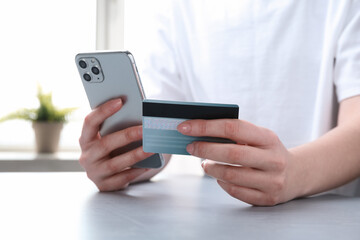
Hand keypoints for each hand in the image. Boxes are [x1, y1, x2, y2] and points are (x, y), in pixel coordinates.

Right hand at [79, 98, 153, 190]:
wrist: (107, 175)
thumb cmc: (112, 149)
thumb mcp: (109, 137)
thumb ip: (117, 126)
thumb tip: (140, 114)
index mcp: (85, 139)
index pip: (90, 122)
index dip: (103, 111)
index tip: (120, 101)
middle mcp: (86, 156)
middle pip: (105, 144)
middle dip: (127, 135)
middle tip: (145, 129)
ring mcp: (93, 172)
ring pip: (115, 164)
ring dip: (135, 155)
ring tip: (151, 148)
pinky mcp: (103, 185)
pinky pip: (121, 179)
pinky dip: (135, 171)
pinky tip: (148, 165)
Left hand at [178, 119, 296, 205]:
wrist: (297, 173)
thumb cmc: (267, 151)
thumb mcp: (258, 137)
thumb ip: (235, 133)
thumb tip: (199, 131)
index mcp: (268, 138)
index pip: (233, 128)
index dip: (206, 126)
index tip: (185, 127)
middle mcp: (273, 159)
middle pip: (232, 153)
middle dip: (205, 149)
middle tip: (191, 147)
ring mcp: (272, 181)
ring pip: (231, 175)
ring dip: (211, 169)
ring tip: (204, 164)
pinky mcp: (267, 198)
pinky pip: (236, 191)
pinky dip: (222, 183)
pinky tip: (219, 177)